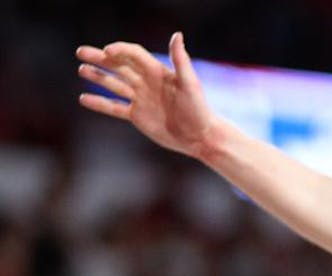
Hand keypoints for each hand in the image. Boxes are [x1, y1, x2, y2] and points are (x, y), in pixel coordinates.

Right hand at [76, 33, 217, 158]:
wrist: (200, 136)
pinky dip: (100, 103)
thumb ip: (181, 60)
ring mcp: (141, 99)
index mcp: (157, 72)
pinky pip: (114, 107)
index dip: (120, 50)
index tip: (106, 51)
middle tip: (81, 52)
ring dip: (98, 76)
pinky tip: (83, 98)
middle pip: (119, 66)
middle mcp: (146, 83)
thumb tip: (177, 35)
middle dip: (101, 58)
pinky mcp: (137, 116)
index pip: (133, 55)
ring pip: (114, 84)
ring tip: (81, 69)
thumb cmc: (199, 109)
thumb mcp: (190, 83)